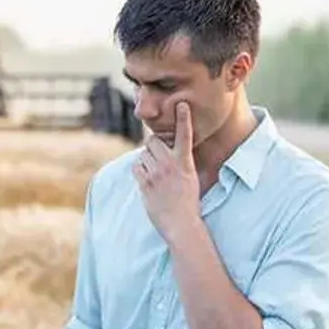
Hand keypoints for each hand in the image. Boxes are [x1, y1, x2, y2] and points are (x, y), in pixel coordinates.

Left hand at [132, 101, 200, 242]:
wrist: (181, 224)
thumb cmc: (189, 203)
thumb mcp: (192, 179)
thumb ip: (181, 163)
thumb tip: (172, 153)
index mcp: (185, 163)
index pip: (184, 136)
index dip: (183, 119)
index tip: (181, 104)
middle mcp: (170, 165)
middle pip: (153, 141)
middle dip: (153, 145)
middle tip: (158, 157)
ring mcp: (156, 174)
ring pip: (143, 154)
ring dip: (146, 160)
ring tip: (155, 174)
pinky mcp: (145, 184)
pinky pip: (136, 167)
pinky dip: (139, 171)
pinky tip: (147, 180)